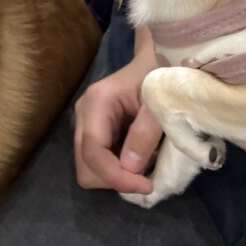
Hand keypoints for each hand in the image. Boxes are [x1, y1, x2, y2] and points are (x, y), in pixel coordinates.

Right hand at [74, 34, 163, 194]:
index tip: (146, 186)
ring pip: (90, 167)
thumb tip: (129, 169)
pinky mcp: (95, 130)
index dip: (116, 176)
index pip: (93, 152)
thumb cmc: (162, 74)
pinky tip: (139, 155)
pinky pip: (99, 161)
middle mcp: (84, 114)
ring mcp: (87, 122)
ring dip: (117, 174)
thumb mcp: (160, 102)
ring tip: (145, 162)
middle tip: (147, 176)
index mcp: (97, 103)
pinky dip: (118, 167)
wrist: (159, 59)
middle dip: (115, 178)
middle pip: (85, 165)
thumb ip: (145, 133)